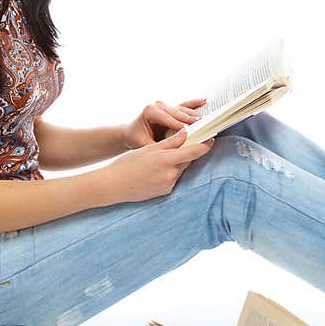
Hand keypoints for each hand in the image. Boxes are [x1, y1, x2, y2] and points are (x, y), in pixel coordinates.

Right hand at [101, 128, 215, 202]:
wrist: (113, 185)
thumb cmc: (127, 164)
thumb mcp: (149, 148)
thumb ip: (170, 142)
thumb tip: (186, 133)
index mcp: (166, 160)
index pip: (194, 151)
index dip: (205, 145)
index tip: (212, 138)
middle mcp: (171, 174)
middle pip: (188, 160)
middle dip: (189, 152)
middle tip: (188, 142)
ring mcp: (168, 185)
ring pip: (180, 169)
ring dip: (178, 162)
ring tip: (164, 157)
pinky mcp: (165, 192)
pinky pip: (173, 179)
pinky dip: (170, 172)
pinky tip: (158, 170)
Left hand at [122, 98, 206, 149]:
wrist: (131, 131)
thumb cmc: (135, 138)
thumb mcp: (144, 143)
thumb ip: (158, 146)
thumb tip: (171, 152)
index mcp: (150, 111)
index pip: (168, 119)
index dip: (180, 125)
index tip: (191, 132)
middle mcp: (158, 105)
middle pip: (178, 113)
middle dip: (190, 120)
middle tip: (203, 126)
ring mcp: (165, 104)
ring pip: (182, 109)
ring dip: (194, 114)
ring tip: (205, 120)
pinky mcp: (170, 107)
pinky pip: (184, 105)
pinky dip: (194, 103)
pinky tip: (204, 101)